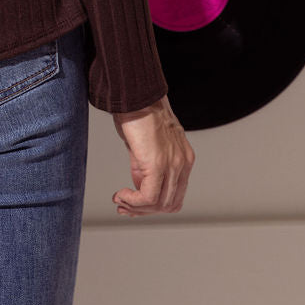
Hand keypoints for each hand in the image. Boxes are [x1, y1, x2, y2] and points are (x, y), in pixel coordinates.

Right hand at [111, 95, 194, 216]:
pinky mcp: (157, 164)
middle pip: (169, 204)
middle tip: (123, 207)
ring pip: (160, 204)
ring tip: (120, 201)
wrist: (135, 93)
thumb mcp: (145, 144)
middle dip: (144, 210)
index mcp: (184, 158)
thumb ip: (146, 166)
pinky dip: (133, 201)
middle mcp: (183, 163)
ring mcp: (173, 164)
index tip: (133, 204)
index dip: (154, 205)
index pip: (175, 195)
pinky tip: (120, 194)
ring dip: (137, 207)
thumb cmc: (137, 111)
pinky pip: (148, 196)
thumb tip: (138, 185)